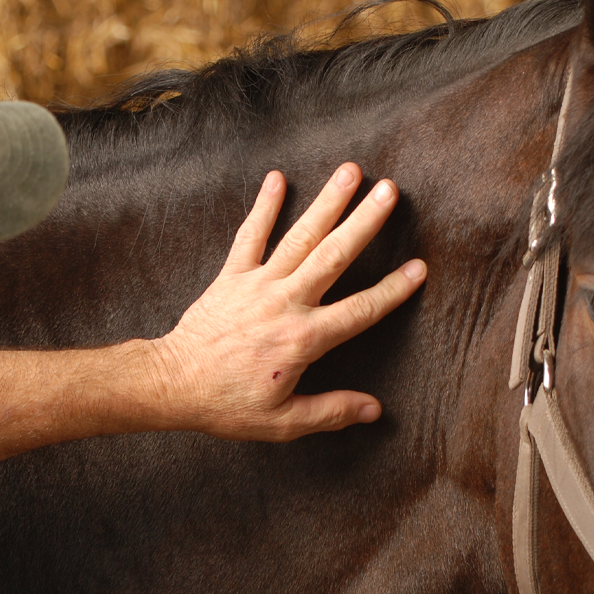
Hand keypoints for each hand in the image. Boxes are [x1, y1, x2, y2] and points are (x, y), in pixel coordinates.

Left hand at [154, 162, 425, 440]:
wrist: (173, 384)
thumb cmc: (227, 405)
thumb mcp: (283, 422)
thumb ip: (331, 412)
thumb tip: (375, 411)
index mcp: (304, 339)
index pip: (360, 311)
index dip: (393, 290)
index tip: (420, 267)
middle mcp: (286, 303)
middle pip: (334, 256)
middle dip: (364, 222)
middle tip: (390, 191)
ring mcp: (257, 284)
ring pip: (299, 237)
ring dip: (327, 202)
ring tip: (350, 171)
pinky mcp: (231, 276)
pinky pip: (249, 236)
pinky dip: (263, 206)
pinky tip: (276, 178)